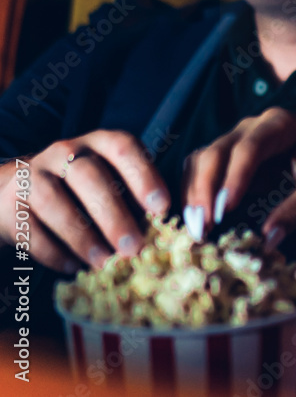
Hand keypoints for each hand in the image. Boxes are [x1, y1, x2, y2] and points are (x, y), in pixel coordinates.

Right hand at [0, 131, 170, 271]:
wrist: (19, 191)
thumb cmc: (82, 190)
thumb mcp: (111, 182)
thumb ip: (136, 199)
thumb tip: (165, 233)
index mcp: (98, 143)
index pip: (123, 147)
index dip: (144, 176)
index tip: (161, 208)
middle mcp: (64, 152)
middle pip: (89, 176)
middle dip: (114, 214)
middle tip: (134, 247)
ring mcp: (32, 175)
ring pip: (55, 202)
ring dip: (82, 236)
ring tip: (105, 263)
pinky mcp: (10, 205)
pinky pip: (30, 229)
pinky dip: (54, 251)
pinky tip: (74, 267)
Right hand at [184, 108, 295, 247]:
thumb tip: (267, 241)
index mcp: (280, 124)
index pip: (249, 149)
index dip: (234, 178)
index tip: (225, 210)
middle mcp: (254, 127)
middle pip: (218, 152)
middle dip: (206, 189)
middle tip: (202, 227)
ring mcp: (241, 140)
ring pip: (204, 160)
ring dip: (196, 193)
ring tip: (197, 228)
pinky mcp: (235, 158)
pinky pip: (207, 171)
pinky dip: (198, 193)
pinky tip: (198, 219)